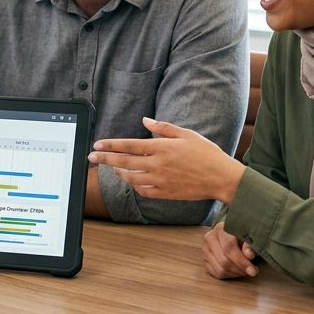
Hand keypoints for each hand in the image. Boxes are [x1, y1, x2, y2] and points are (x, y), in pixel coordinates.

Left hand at [87, 117, 244, 202]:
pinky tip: (132, 180)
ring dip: (119, 173)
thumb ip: (163, 128)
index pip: (129, 146)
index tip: (97, 145)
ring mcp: (161, 181)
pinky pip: (143, 191)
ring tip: (112, 168)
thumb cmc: (206, 153)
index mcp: (162, 148)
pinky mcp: (165, 193)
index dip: (111, 145)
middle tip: (91, 158)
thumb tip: (144, 121)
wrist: (222, 178)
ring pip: (131, 178)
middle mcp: (158, 165)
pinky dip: (134, 186)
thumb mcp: (186, 134)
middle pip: (124, 163)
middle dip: (105, 159)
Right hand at [202, 222, 257, 279]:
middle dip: (240, 269)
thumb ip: (250, 245)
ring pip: (220, 269)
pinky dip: (229, 275)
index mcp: (221, 228)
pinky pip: (217, 273)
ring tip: (245, 270)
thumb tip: (249, 255)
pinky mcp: (205, 259)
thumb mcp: (249, 236)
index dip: (241, 260)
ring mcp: (205, 249)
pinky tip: (237, 271)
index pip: (228, 247)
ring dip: (236, 273)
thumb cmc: (242, 235)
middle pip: (224, 260)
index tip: (253, 270)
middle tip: (252, 271)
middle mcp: (210, 237)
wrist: (231, 233)